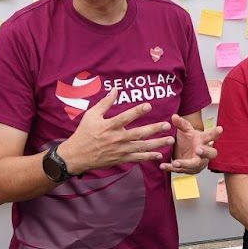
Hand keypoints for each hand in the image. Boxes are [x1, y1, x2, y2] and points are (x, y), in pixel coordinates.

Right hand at [59, 90, 174, 173]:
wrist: (77, 155)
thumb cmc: (84, 133)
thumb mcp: (91, 115)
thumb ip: (105, 103)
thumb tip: (115, 89)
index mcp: (108, 126)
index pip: (125, 118)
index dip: (137, 112)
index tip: (148, 106)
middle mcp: (116, 138)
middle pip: (138, 134)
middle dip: (154, 129)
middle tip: (166, 125)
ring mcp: (119, 150)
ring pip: (141, 147)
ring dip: (157, 144)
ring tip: (170, 140)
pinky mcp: (120, 159)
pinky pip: (137, 158)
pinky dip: (148, 157)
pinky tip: (159, 154)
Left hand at [160, 116, 220, 174]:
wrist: (185, 152)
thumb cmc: (189, 139)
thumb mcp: (186, 130)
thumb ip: (181, 124)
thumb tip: (173, 116)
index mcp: (204, 141)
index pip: (211, 136)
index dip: (215, 133)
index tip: (220, 128)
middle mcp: (204, 153)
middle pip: (210, 153)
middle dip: (205, 152)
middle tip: (199, 149)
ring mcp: (198, 163)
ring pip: (195, 165)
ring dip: (185, 164)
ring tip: (176, 162)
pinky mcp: (189, 170)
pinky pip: (181, 170)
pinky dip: (171, 168)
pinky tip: (163, 166)